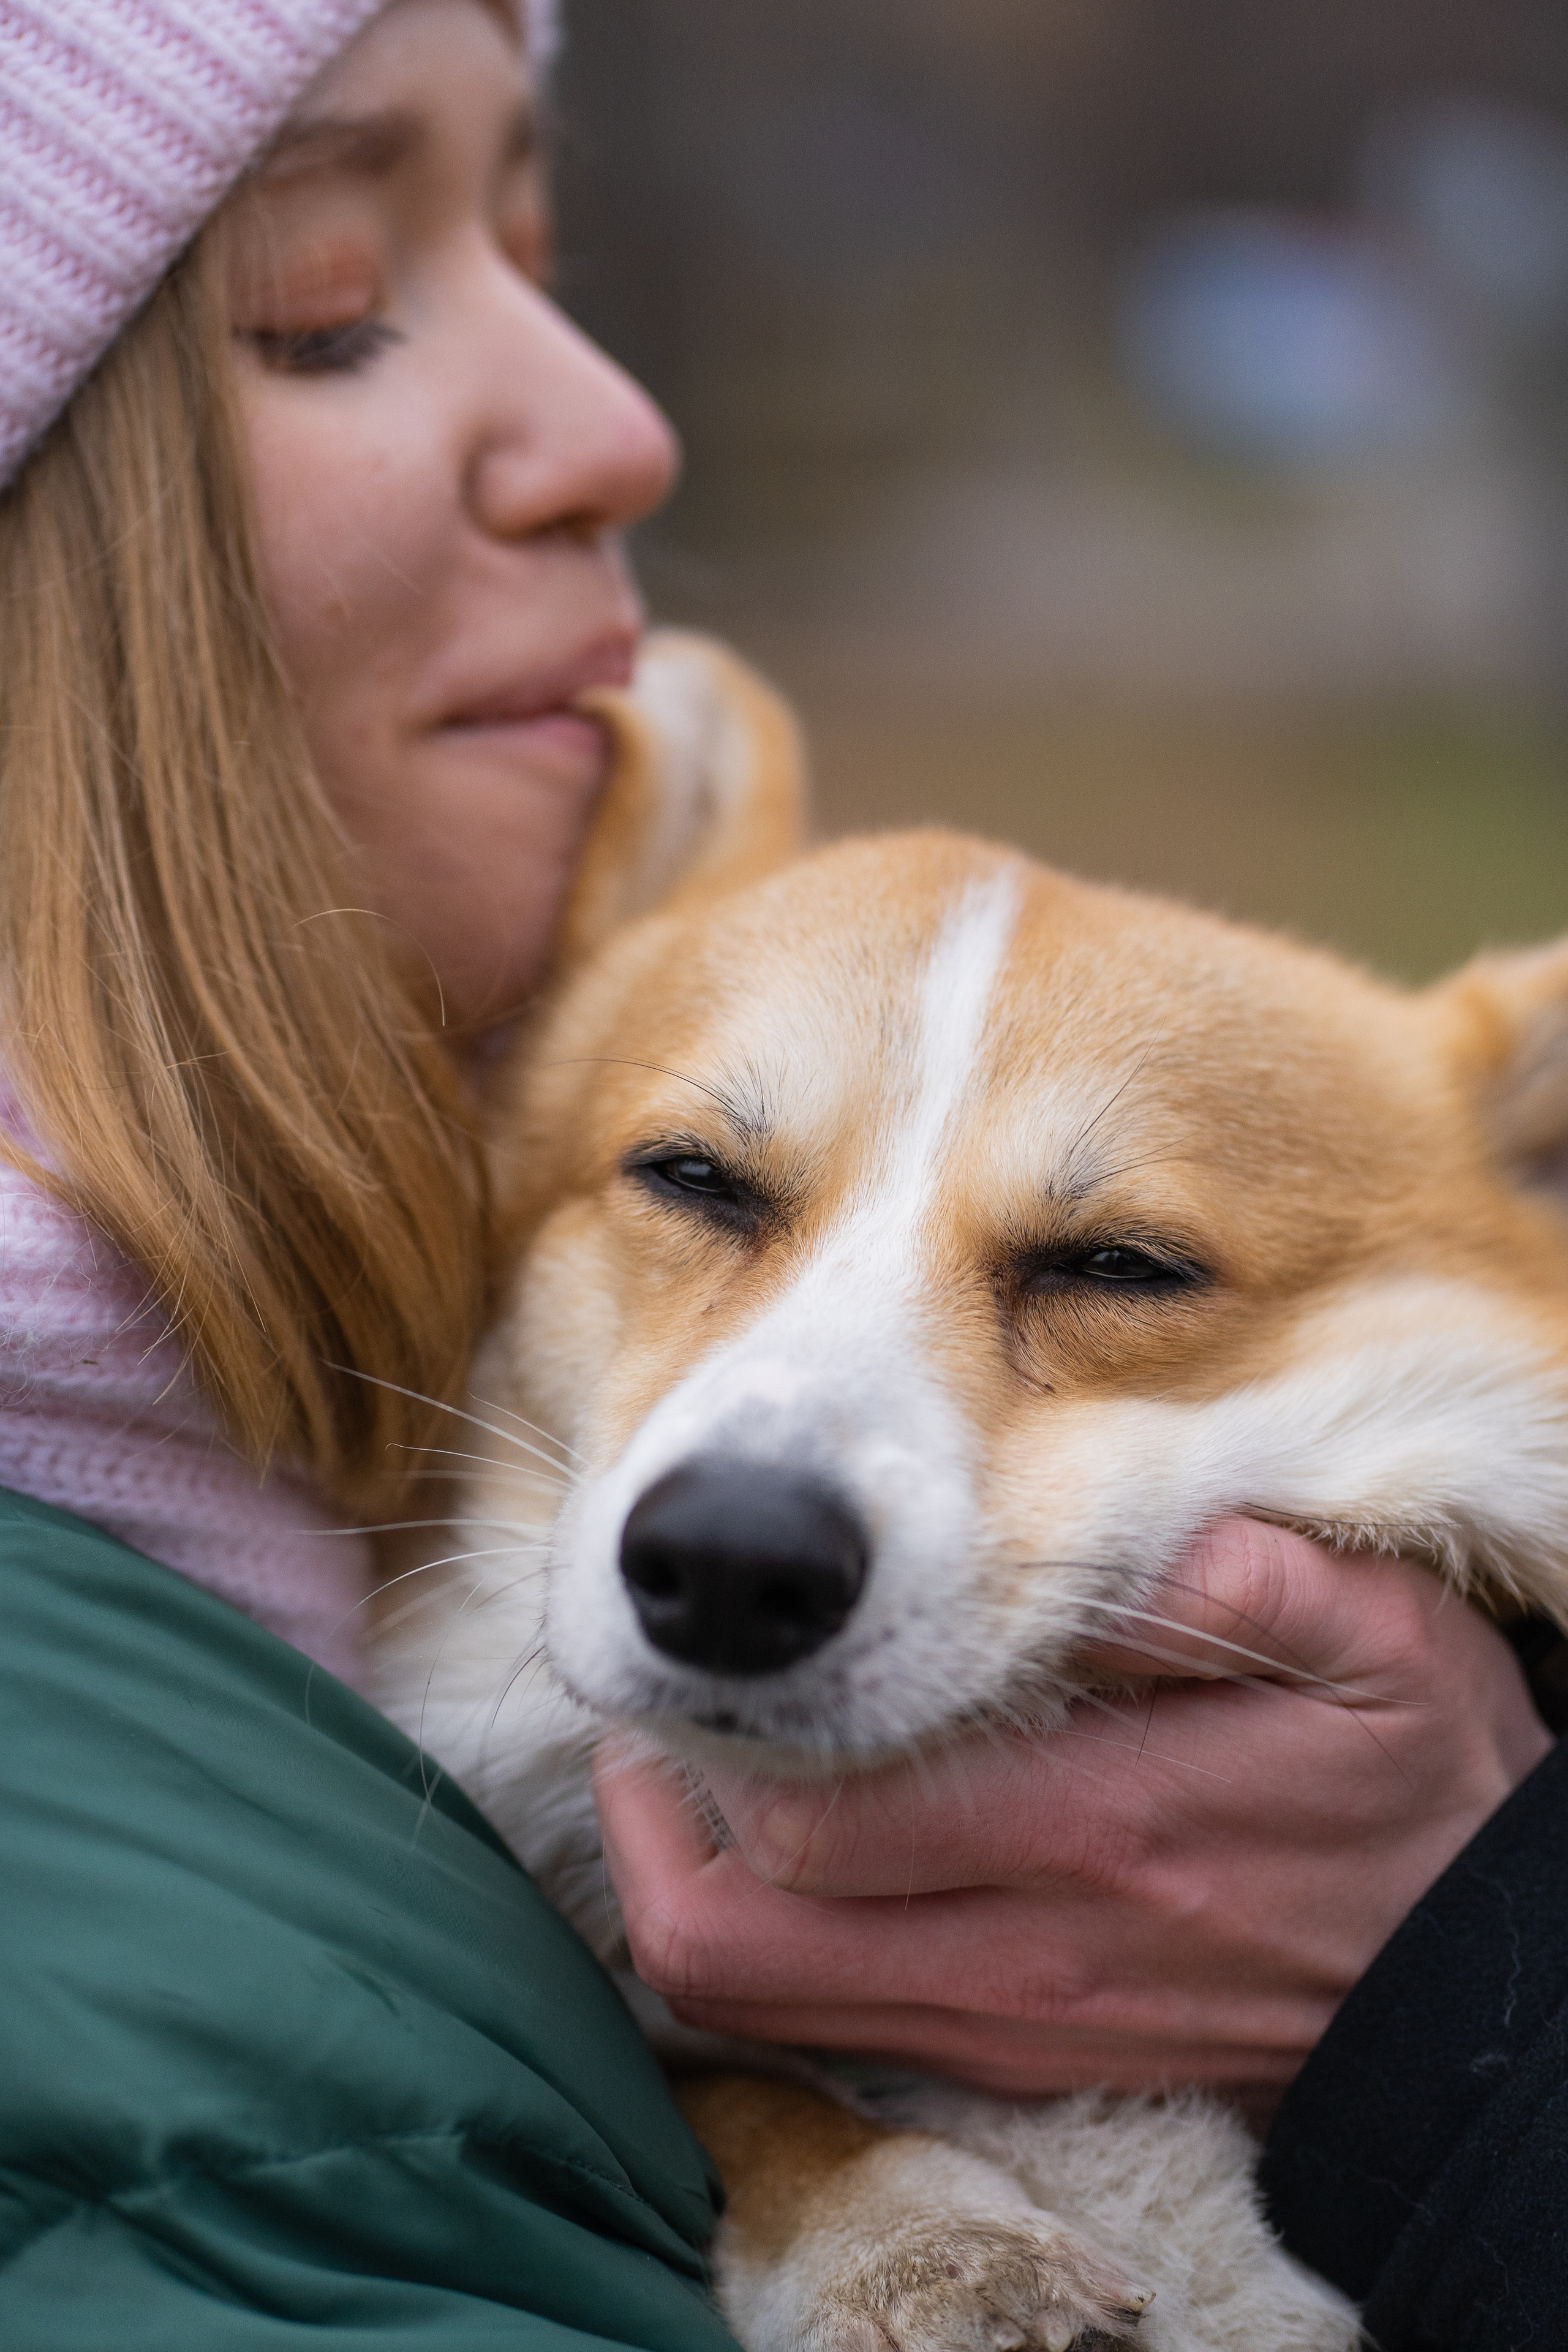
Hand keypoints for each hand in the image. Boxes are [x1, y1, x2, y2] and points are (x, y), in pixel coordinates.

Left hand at [595, 1520, 1552, 2112]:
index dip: (715, 1747)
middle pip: (739, 1937)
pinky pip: (825, 2033)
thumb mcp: (1383, 1646)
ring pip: (760, 2002)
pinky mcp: (1015, 2063)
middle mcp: (1028, 1953)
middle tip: (659, 1718)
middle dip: (658, 1825)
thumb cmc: (1411, 1786)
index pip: (821, 1823)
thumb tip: (1135, 1536)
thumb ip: (1253, 1581)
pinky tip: (780, 1856)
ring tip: (689, 1780)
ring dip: (689, 1891)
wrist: (1466, 1988)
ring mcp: (1011, 2027)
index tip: (702, 1664)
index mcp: (1103, 1829)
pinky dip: (765, 1951)